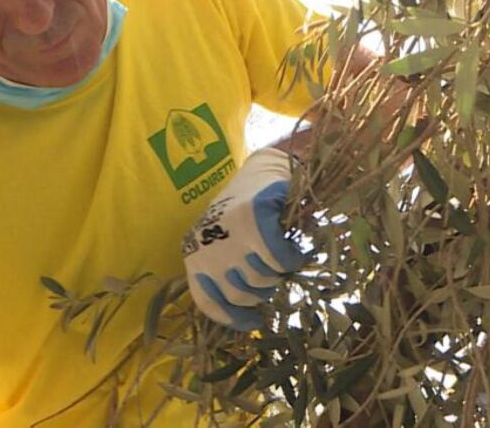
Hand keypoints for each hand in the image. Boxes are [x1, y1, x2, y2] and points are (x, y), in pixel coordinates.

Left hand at [182, 147, 306, 330]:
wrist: (269, 169)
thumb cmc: (247, 212)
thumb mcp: (226, 245)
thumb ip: (226, 275)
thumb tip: (241, 315)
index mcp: (194, 254)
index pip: (208, 302)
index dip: (234, 318)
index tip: (255, 321)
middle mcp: (207, 245)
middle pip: (241, 295)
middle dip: (263, 291)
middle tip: (273, 274)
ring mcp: (230, 233)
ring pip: (263, 279)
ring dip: (279, 274)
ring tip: (281, 257)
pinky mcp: (255, 219)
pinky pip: (280, 259)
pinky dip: (293, 259)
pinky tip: (295, 251)